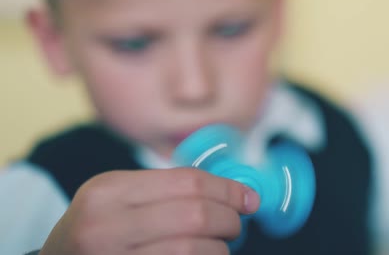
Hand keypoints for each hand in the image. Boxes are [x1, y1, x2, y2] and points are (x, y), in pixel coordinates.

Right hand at [39, 168, 258, 254]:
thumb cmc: (98, 229)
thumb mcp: (118, 198)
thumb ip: (167, 190)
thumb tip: (234, 193)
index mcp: (107, 191)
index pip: (188, 182)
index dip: (228, 190)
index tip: (249, 199)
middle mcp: (104, 227)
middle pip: (196, 215)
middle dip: (229, 220)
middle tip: (236, 225)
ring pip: (193, 250)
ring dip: (220, 249)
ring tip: (220, 247)